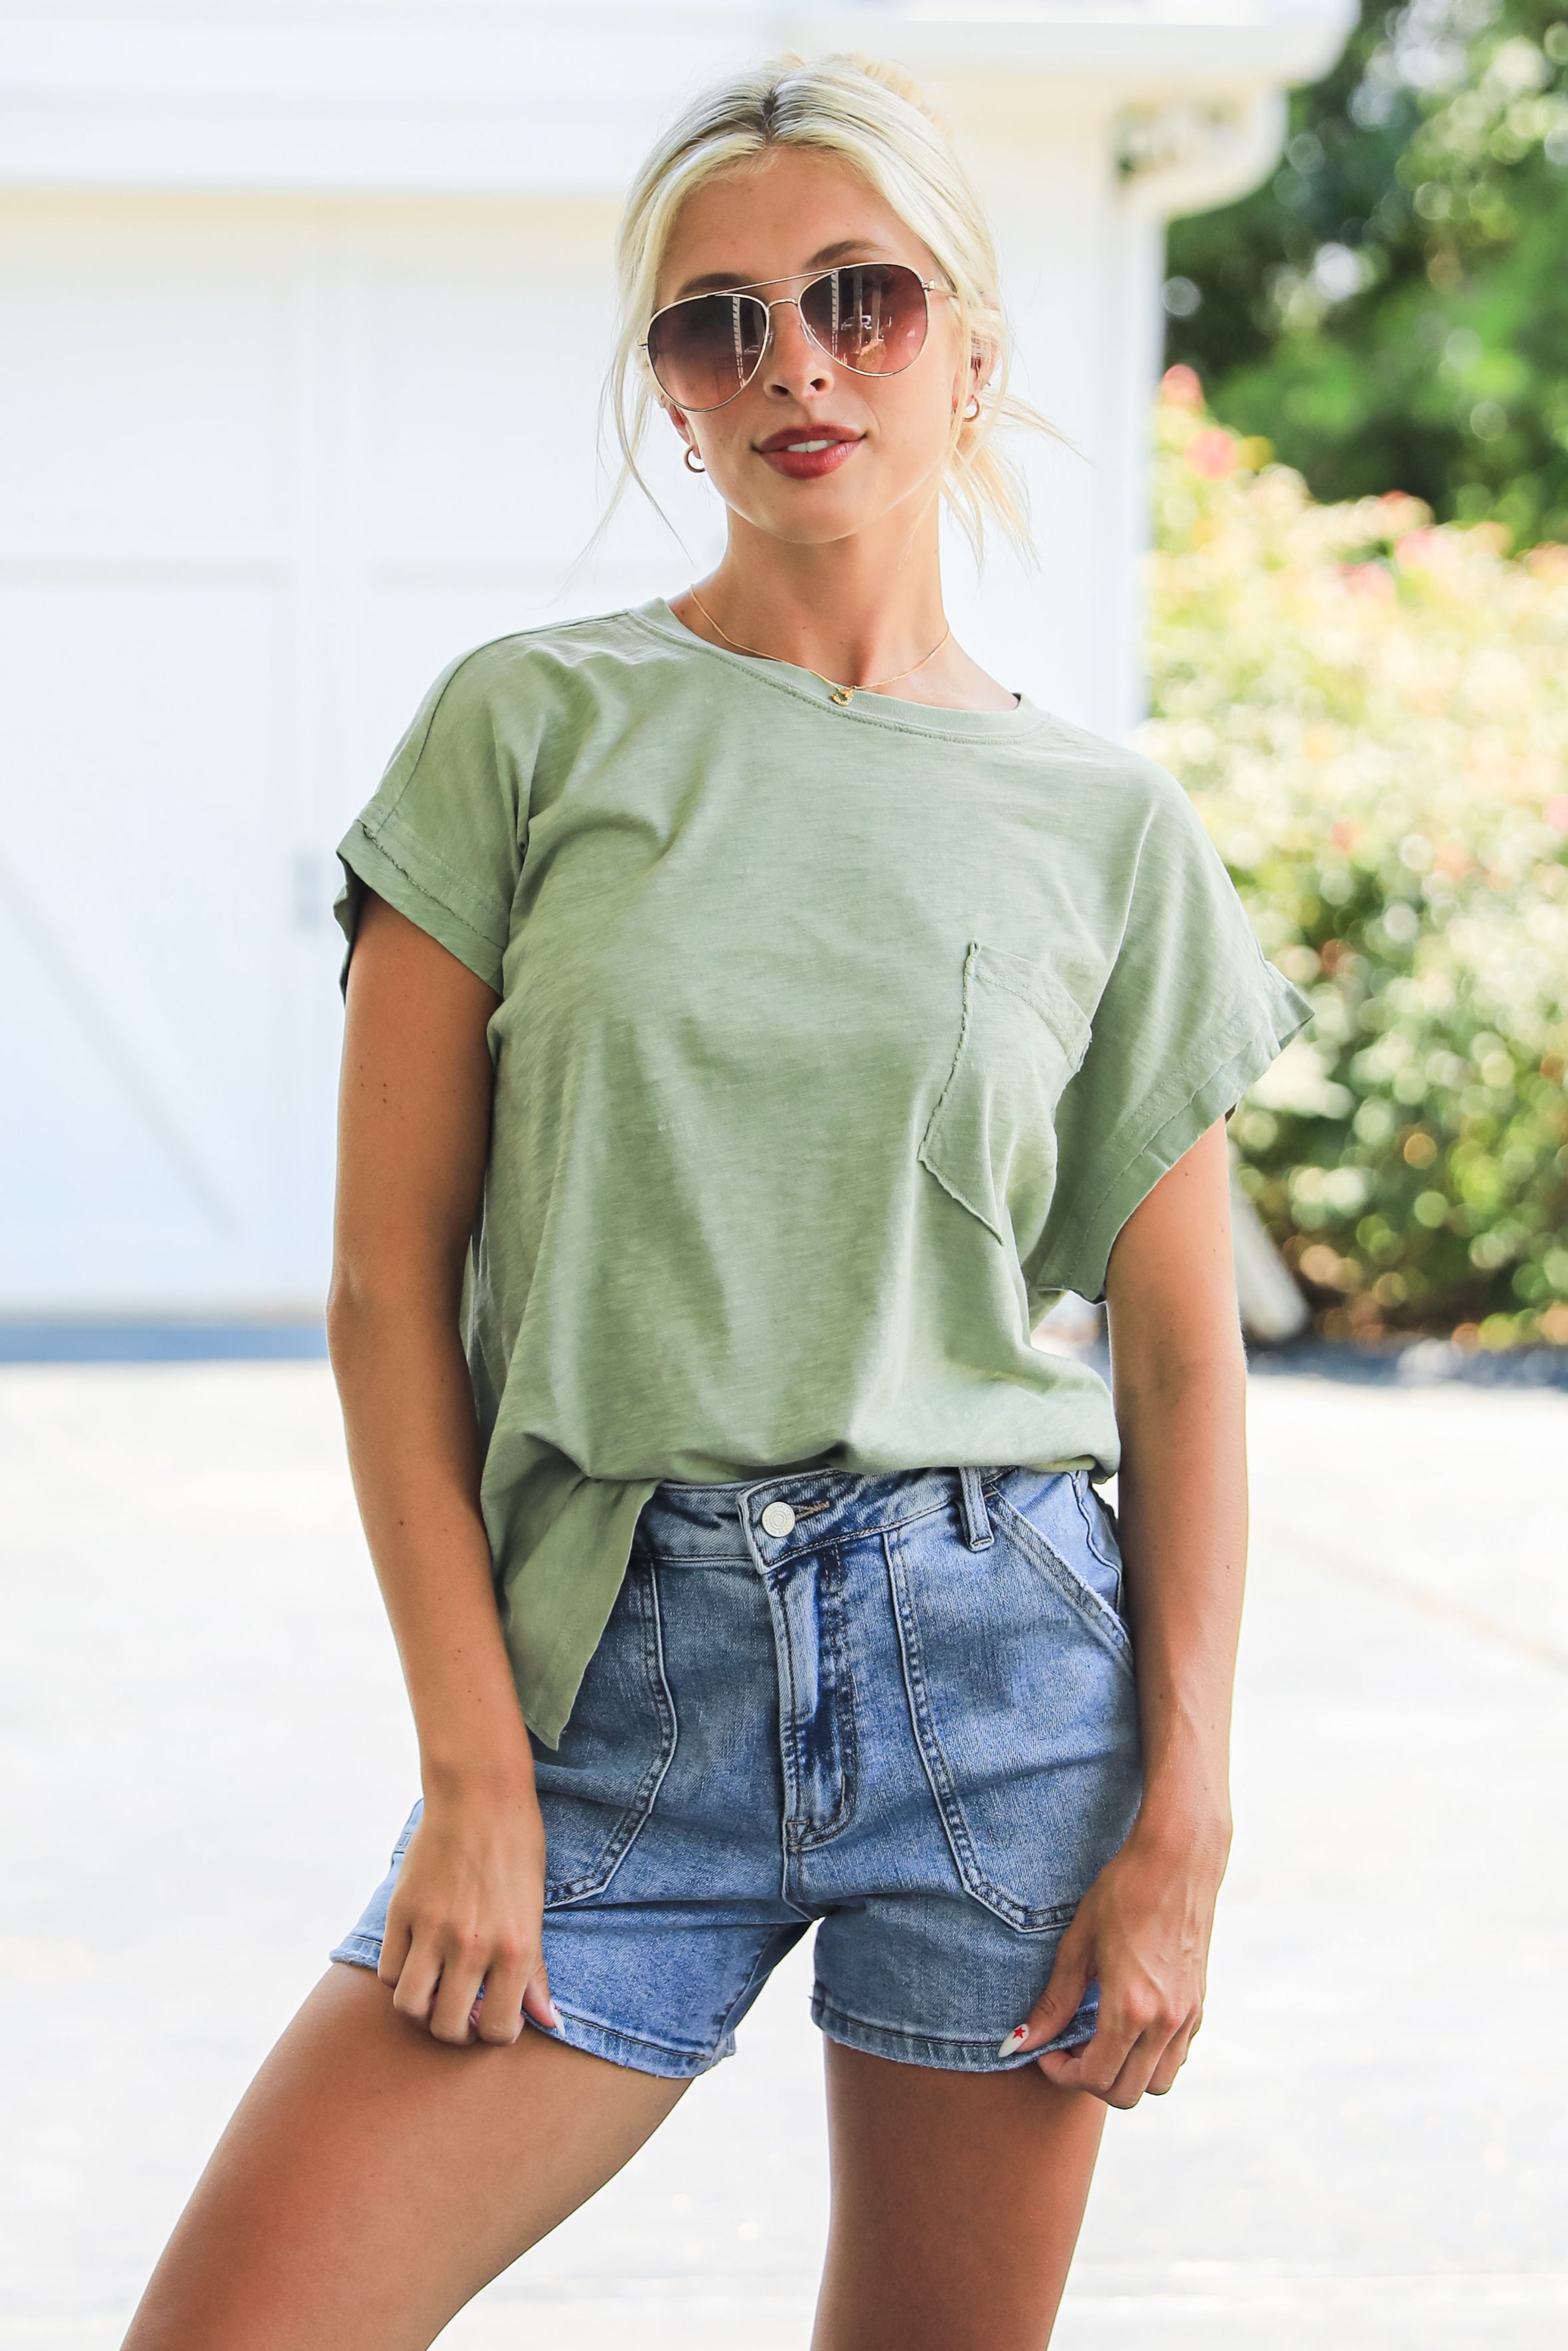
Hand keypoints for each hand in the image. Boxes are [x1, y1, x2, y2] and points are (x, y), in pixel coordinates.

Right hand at [377, 1774, 558, 2047]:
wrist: (480, 1795)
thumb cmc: (517, 1850)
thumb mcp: (536, 1912)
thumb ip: (536, 1972)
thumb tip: (549, 2023)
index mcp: (516, 1948)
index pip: (499, 2030)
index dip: (496, 2034)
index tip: (495, 2017)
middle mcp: (473, 1945)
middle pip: (448, 2028)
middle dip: (456, 2030)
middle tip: (462, 2010)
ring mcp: (433, 1929)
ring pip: (410, 2006)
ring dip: (422, 2009)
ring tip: (435, 1990)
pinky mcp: (402, 1911)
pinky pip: (388, 1971)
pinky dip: (400, 1975)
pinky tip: (417, 1959)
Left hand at [1001, 1817, 1227, 2107]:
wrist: (1177, 1860)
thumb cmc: (1122, 1893)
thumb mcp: (1078, 1944)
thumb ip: (1054, 2002)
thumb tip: (1020, 2042)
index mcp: (1131, 2008)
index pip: (1096, 2078)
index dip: (1063, 2075)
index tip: (1046, 2053)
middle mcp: (1165, 2022)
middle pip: (1128, 2094)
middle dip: (1091, 2082)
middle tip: (1069, 2049)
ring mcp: (1188, 2017)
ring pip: (1157, 2083)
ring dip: (1125, 2075)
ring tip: (1099, 2038)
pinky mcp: (1199, 2006)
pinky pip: (1175, 2057)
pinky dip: (1150, 2057)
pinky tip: (1128, 2023)